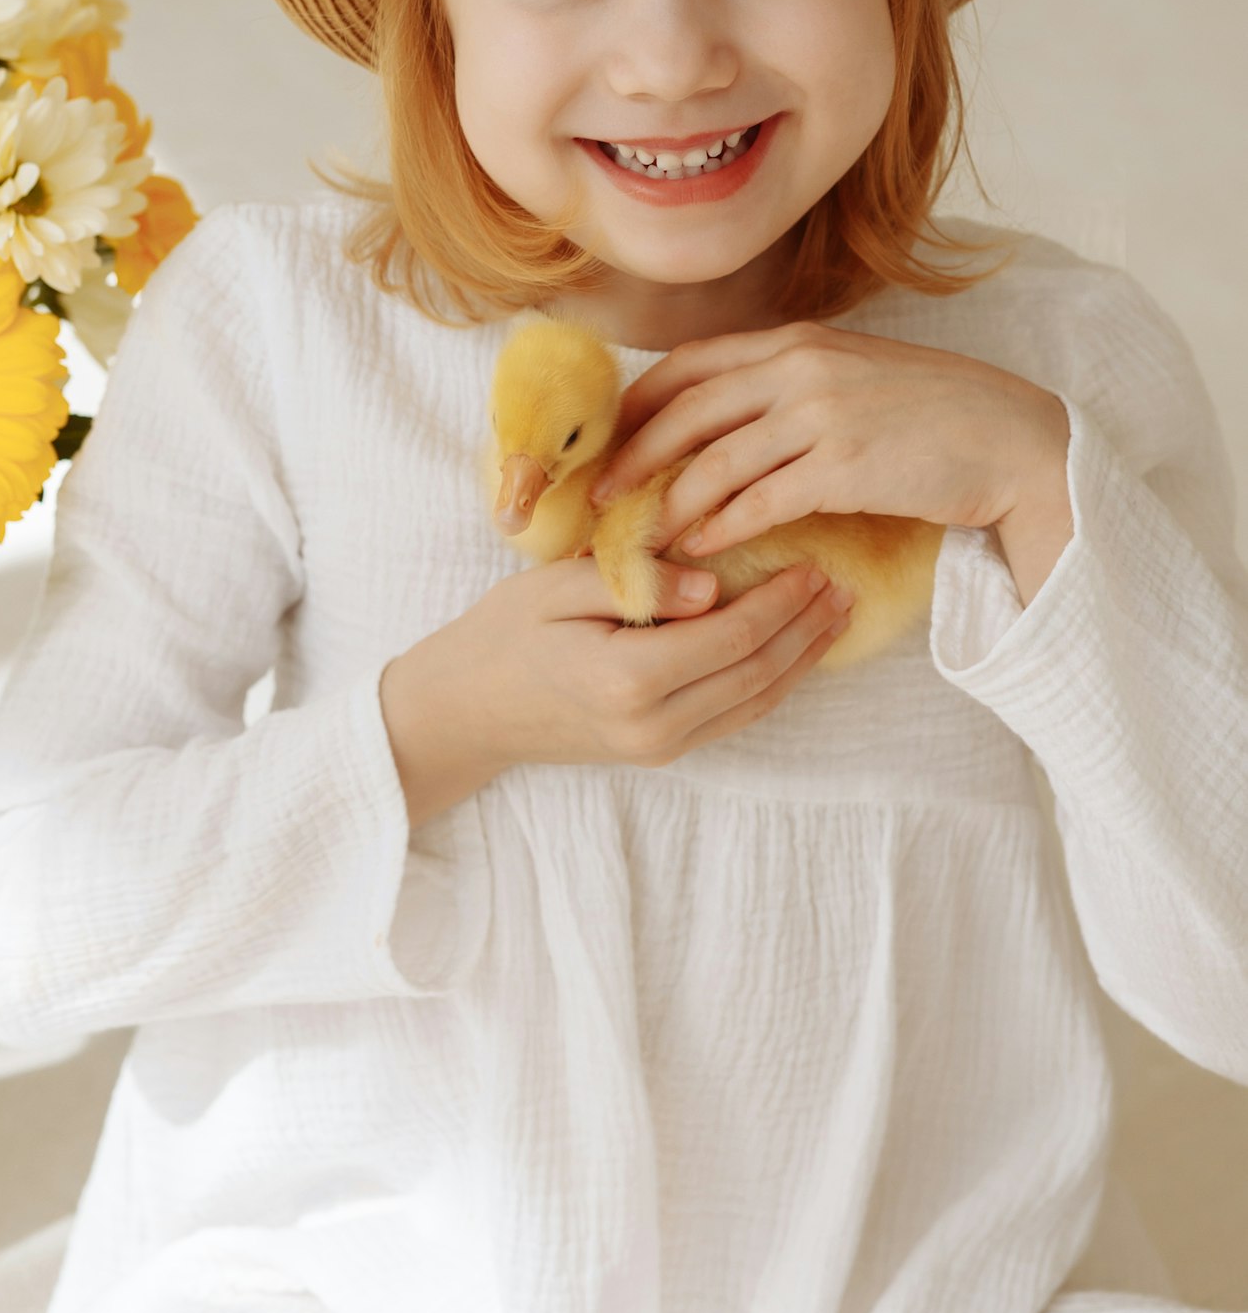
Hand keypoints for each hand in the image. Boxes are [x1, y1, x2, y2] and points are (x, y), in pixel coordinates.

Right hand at [393, 555, 852, 779]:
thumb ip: (636, 583)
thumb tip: (713, 584)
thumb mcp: (557, 587)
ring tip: (837, 616)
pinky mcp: (661, 750)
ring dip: (802, 659)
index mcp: (628, 678)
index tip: (814, 562)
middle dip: (806, 629)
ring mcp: (660, 746)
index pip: (732, 635)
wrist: (467, 710)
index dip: (782, 601)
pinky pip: (734, 716)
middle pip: (757, 673)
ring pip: (755, 701)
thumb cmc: (504, 634)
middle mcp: (654, 725)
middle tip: (845, 584)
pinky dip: (773, 681)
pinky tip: (795, 651)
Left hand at [588, 322, 1067, 554]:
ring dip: (667, 504)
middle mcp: (799, 367)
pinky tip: (699, 549)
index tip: (610, 440)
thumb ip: (791, 380)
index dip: (640, 403)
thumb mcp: (853, 372)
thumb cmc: (932, 411)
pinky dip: (720, 527)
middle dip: (633, 457)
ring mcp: (821, 415)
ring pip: (714, 462)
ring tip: (641, 538)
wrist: (1011, 438)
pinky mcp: (844, 468)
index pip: (690, 363)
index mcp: (795, 340)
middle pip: (686, 411)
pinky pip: (760, 501)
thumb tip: (727, 414)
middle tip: (601, 498)